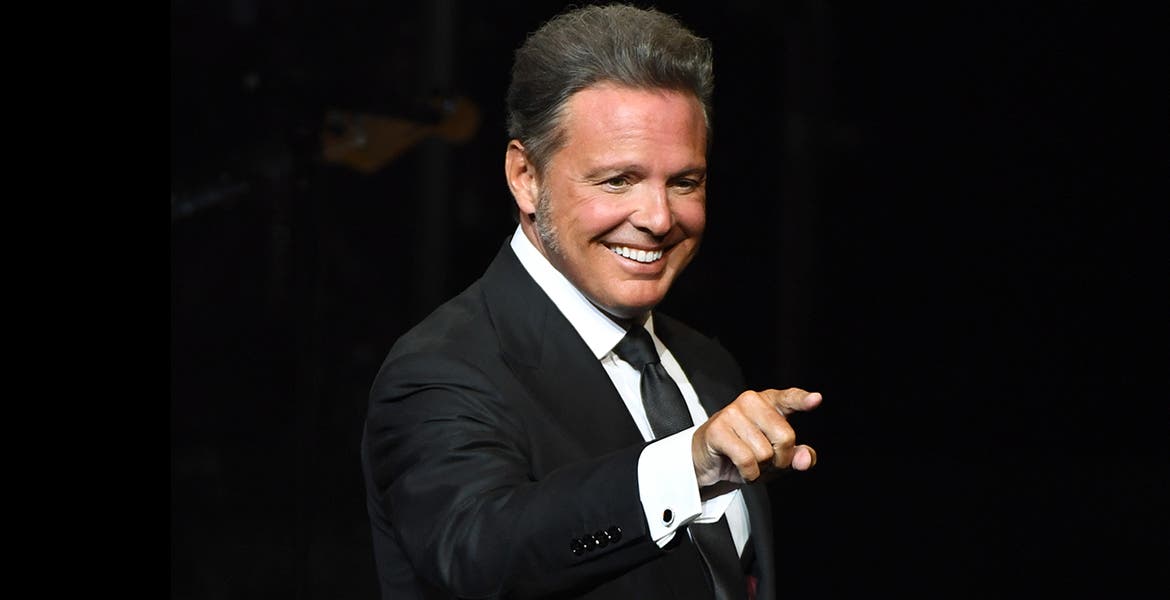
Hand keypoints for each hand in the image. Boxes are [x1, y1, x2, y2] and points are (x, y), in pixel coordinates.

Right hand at [692, 388, 820, 487]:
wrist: (707, 460)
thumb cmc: (745, 453)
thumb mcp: (777, 457)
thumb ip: (797, 456)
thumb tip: (805, 459)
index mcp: (769, 402)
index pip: (789, 398)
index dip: (803, 400)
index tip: (816, 399)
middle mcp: (751, 401)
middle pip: (785, 437)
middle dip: (779, 459)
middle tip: (765, 461)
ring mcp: (732, 412)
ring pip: (765, 453)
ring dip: (760, 469)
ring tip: (749, 463)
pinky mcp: (717, 429)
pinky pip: (747, 460)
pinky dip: (748, 474)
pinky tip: (742, 469)